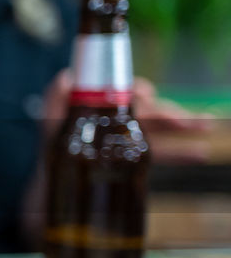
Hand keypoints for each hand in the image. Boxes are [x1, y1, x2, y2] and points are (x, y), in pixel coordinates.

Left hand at [43, 70, 212, 163]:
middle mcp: (116, 114)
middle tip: (186, 121)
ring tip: (207, 126)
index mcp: (100, 102)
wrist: (53, 180)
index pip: (123, 91)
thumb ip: (55, 98)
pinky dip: (181, 151)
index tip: (146, 96)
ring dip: (185, 125)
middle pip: (147, 109)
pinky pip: (160, 151)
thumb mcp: (49, 119)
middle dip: (169, 113)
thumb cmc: (51, 145)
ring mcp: (126, 134)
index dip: (137, 91)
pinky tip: (201, 153)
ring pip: (159, 127)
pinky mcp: (132, 154)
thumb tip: (67, 77)